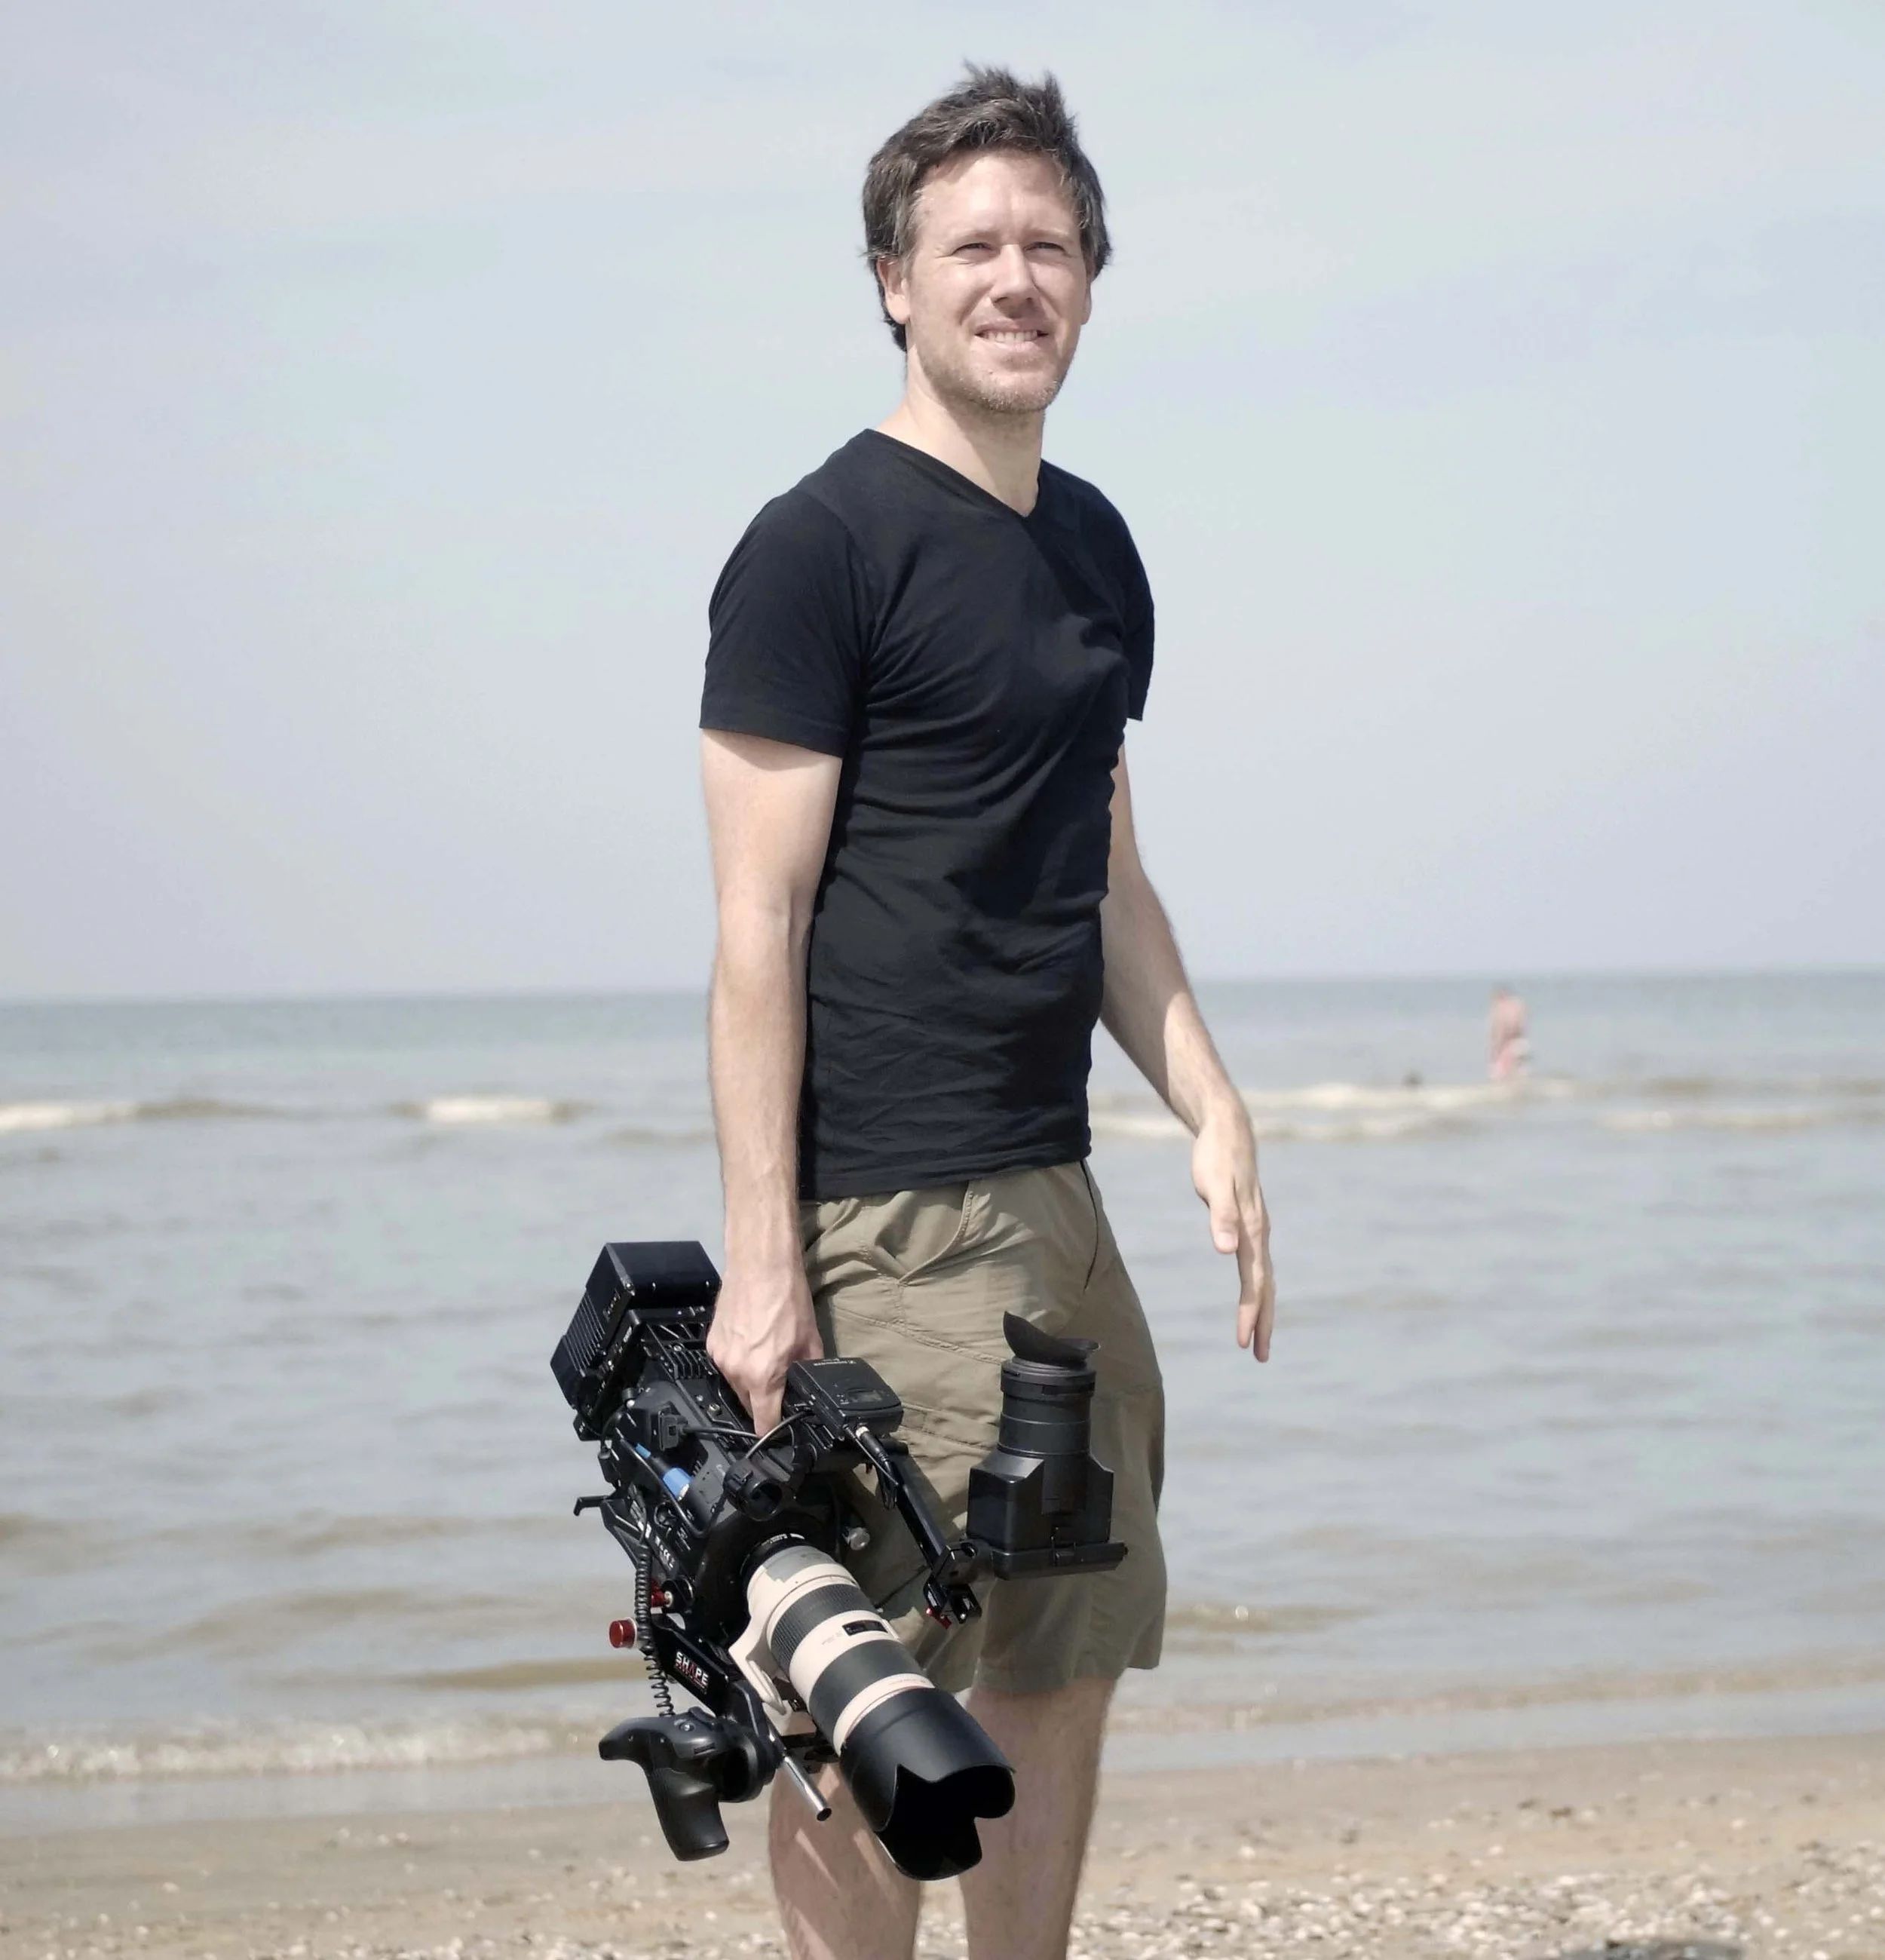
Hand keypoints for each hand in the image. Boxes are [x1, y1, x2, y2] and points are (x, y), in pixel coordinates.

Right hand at [705, 1258, 824, 1434]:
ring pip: (736, 1383)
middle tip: (780, 1380)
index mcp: (762, 1376)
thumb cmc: (788, 1298)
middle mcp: (736, 1371)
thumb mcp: (811, 1340)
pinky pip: (726, 1363)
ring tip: (765, 1354)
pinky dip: (738, 1360)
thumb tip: (808, 1389)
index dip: (774, 1430)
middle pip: (748, 1403)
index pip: (763, 1423)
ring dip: (750, 1378)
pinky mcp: (711, 1342)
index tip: (780, 1433)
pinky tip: (751, 1341)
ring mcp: (720, 1356)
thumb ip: (807, 1372)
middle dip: (764, 1399)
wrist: (760, 1264)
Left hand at [1192, 1101, 1274, 1361]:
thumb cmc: (1216, 1157)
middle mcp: (1259, 1233)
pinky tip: (1252, 1295)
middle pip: (1265, 1287)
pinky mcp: (1249, 1223)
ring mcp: (1257, 1229)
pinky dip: (1257, 1287)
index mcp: (1252, 1231)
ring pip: (1263, 1277)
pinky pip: (1257, 1265)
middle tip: (1261, 1356)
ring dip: (1263, 1308)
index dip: (1251, 1313)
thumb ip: (1221, 1217)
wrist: (1228, 1130)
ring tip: (1258, 1337)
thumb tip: (1225, 1251)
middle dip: (1264, 1322)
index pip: (1254, 1282)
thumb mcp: (1213, 1186)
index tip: (1245, 1341)